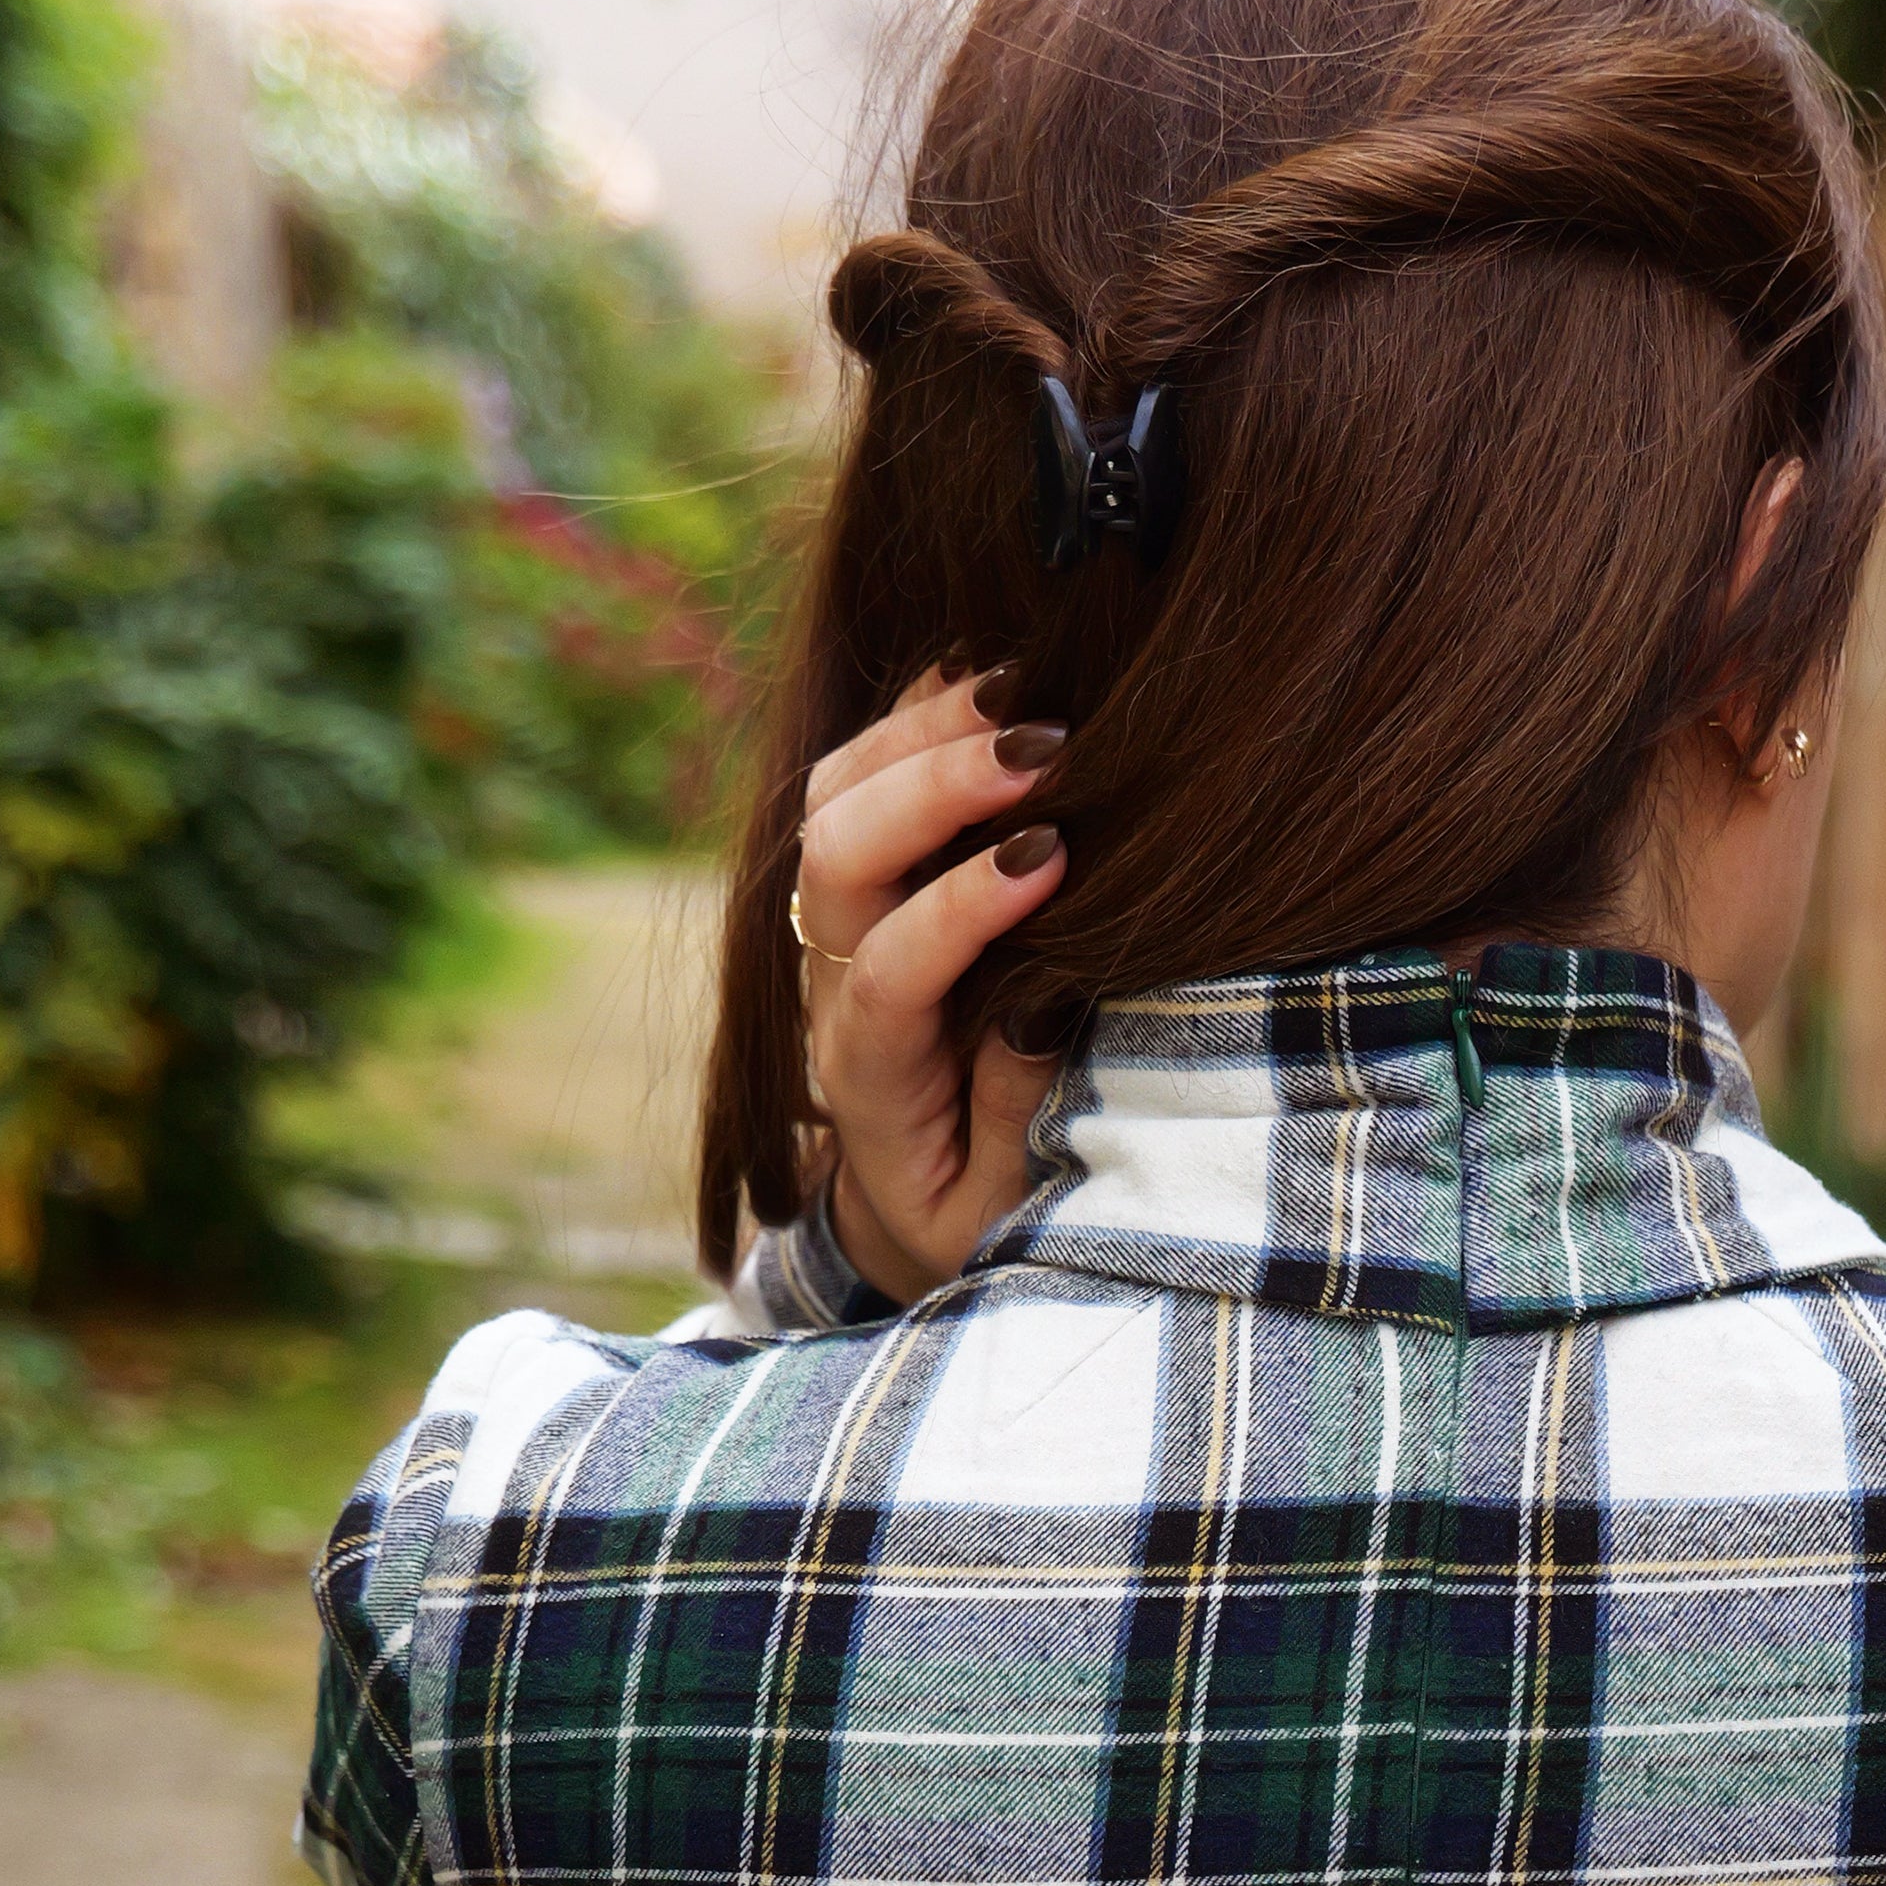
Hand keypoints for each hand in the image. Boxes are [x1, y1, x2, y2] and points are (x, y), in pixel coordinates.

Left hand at [792, 665, 1070, 1302]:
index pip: (890, 971)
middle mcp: (832, 982)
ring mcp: (839, 918)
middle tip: (1044, 747)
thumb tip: (1038, 1005)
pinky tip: (999, 678)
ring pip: (835, 790)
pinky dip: (925, 712)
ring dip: (922, 728)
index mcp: (867, 1075)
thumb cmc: (971, 1207)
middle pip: (835, 851)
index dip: (961, 907)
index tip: (1053, 859)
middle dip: (932, 785)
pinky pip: (865, 769)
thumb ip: (1013, 1116)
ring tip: (1028, 693)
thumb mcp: (998, 1206)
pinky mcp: (865, 880)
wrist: (903, 1198)